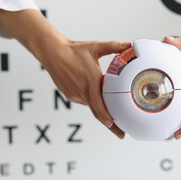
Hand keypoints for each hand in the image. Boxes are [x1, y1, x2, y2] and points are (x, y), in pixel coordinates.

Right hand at [0, 9, 129, 138]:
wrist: (52, 52)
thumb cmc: (74, 50)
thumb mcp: (96, 47)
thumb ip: (114, 46)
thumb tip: (129, 44)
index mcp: (91, 82)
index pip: (99, 105)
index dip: (107, 118)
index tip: (114, 126)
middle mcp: (82, 92)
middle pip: (97, 112)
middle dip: (110, 125)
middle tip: (121, 135)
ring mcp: (74, 95)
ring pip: (91, 105)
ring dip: (100, 109)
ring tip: (112, 115)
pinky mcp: (69, 94)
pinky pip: (84, 100)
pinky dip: (91, 101)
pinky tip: (95, 96)